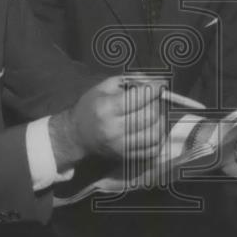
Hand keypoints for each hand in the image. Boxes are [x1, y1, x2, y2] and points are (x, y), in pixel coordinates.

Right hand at [49, 76, 165, 169]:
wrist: (76, 135)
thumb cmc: (91, 107)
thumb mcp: (104, 87)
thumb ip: (130, 80)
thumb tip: (153, 81)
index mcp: (106, 108)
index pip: (138, 98)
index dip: (154, 89)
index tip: (160, 84)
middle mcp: (114, 129)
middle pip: (150, 115)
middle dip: (156, 103)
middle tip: (153, 99)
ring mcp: (121, 145)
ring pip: (155, 134)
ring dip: (160, 121)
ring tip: (154, 114)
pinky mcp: (126, 156)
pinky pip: (153, 149)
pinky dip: (159, 137)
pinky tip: (153, 128)